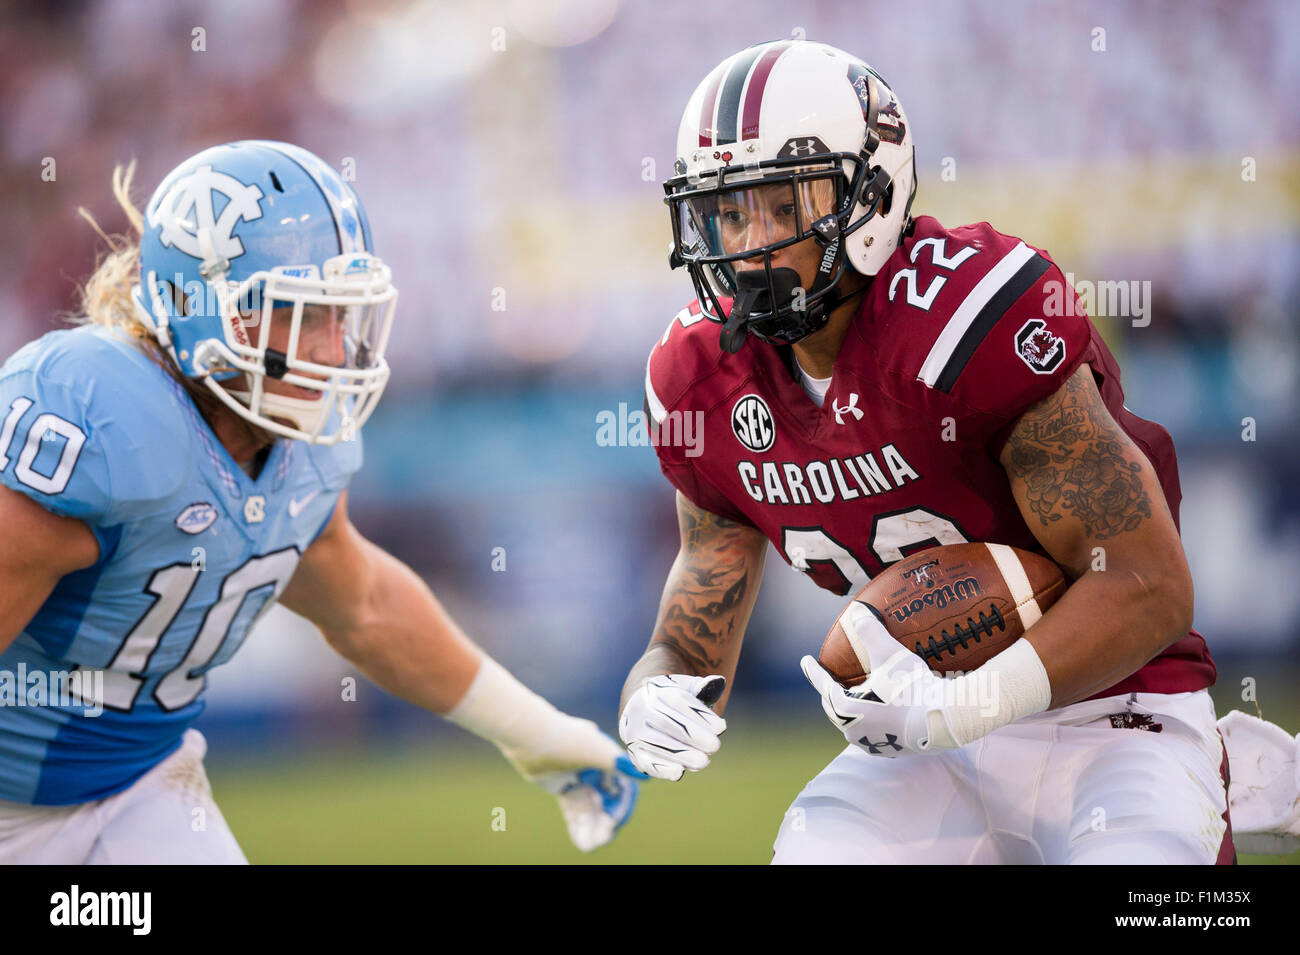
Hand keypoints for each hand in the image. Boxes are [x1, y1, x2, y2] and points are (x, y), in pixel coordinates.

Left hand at [499, 718, 647, 851]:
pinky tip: (582, 843)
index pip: (624, 787)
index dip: (623, 806)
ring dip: (593, 827)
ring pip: (591, 808)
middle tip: (604, 837)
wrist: (530, 738)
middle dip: (607, 821)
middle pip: (608, 801)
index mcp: (607, 758)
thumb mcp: (598, 752)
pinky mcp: (562, 786)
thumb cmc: (566, 740)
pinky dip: (579, 826)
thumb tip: (646, 776)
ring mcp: (579, 777)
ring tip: (592, 844)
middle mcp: (595, 768)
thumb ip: (622, 764)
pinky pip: (575, 810)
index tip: (615, 821)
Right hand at [619, 674, 726, 780]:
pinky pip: (645, 761)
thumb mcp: (687, 689)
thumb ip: (703, 688)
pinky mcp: (634, 752)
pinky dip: (661, 768)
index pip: (677, 701)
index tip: (721, 727)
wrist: (644, 709)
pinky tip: (678, 773)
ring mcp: (634, 731)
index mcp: (655, 689)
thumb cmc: (674, 700)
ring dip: (681, 754)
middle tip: (715, 746)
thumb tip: (717, 682)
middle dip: (693, 735)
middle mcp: (640, 709)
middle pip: (666, 722)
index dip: (700, 715)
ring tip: (703, 762)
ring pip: (656, 743)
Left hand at [800, 601, 959, 756]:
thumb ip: (870, 631)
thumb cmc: (912, 687)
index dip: (813, 670)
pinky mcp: (889, 750)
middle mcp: (852, 729)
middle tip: (831, 678)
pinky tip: (879, 713)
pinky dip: (871, 719)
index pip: (823, 684)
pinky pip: (872, 731)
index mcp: (845, 708)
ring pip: (852, 721)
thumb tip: (857, 611)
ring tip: (854, 696)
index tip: (805, 661)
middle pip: (834, 706)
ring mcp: (870, 742)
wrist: (942, 720)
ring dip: (851, 708)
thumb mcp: (889, 654)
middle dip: (831, 692)